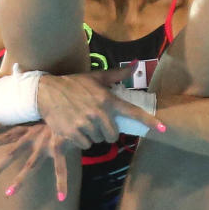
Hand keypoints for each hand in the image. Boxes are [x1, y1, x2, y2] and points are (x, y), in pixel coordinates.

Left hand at [0, 123, 71, 200]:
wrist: (75, 109)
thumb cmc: (57, 116)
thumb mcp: (41, 118)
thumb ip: (32, 123)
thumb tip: (22, 121)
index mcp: (28, 131)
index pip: (6, 136)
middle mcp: (33, 137)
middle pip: (11, 153)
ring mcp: (45, 144)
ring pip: (30, 165)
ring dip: (19, 180)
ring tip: (8, 194)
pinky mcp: (60, 149)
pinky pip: (60, 169)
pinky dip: (62, 183)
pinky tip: (62, 197)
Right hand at [35, 63, 164, 148]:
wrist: (46, 91)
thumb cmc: (73, 84)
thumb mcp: (95, 77)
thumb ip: (117, 74)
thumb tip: (136, 65)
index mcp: (107, 99)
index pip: (132, 112)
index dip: (149, 121)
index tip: (162, 129)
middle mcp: (98, 113)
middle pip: (113, 135)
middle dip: (106, 132)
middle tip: (96, 122)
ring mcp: (85, 124)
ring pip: (98, 140)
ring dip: (92, 135)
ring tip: (82, 123)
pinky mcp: (73, 134)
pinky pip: (85, 145)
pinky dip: (81, 140)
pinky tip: (74, 129)